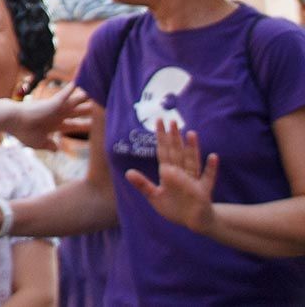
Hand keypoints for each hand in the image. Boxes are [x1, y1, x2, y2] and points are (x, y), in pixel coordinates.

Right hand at [11, 83, 93, 150]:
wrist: (12, 122)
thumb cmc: (22, 132)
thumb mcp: (38, 143)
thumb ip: (49, 145)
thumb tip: (57, 149)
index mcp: (55, 125)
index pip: (74, 125)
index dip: (85, 125)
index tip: (95, 126)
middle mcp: (58, 115)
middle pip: (78, 112)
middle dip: (90, 110)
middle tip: (103, 105)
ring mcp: (56, 108)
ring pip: (75, 101)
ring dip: (86, 97)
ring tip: (98, 90)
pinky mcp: (53, 103)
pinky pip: (65, 95)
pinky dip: (72, 89)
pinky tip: (80, 82)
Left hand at [124, 120, 217, 234]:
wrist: (193, 222)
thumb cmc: (174, 208)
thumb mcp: (155, 197)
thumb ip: (143, 185)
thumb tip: (127, 172)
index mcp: (168, 173)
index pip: (163, 152)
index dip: (161, 138)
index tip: (158, 122)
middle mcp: (180, 174)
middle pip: (177, 153)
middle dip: (174, 138)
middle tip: (173, 121)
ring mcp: (193, 181)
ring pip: (191, 162)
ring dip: (192, 149)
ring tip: (191, 134)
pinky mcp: (203, 191)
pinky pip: (208, 179)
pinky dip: (211, 169)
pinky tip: (213, 157)